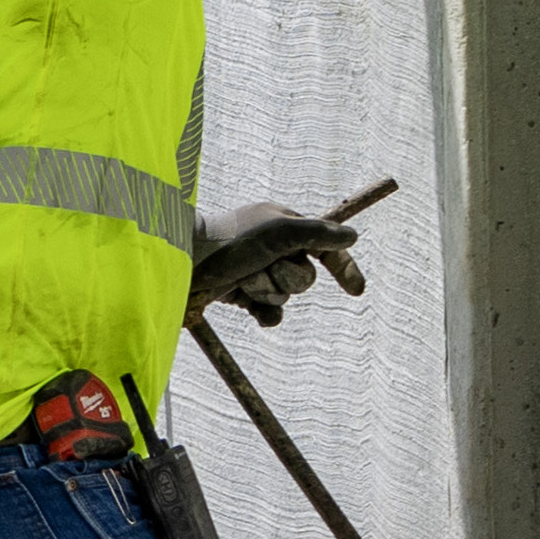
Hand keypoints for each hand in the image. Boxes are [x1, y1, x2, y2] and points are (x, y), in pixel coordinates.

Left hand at [187, 200, 367, 327]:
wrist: (183, 263)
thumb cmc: (230, 241)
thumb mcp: (279, 232)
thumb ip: (318, 234)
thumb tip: (352, 237)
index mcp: (283, 225)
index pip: (325, 246)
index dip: (342, 267)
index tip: (356, 291)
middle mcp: (272, 248)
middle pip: (305, 277)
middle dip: (288, 276)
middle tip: (263, 265)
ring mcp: (257, 271)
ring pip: (286, 295)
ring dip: (267, 290)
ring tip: (243, 279)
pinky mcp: (241, 294)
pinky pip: (270, 313)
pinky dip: (265, 313)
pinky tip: (253, 310)